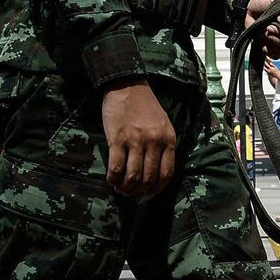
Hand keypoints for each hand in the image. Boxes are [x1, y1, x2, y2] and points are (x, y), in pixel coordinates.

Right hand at [101, 80, 177, 196]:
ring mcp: (136, 140)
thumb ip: (163, 145)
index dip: (157, 189)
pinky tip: (111, 179)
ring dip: (126, 187)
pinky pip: (116, 167)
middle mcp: (154, 142)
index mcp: (168, 139)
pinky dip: (113, 178)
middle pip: (148, 178)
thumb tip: (155, 172)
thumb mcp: (163, 124)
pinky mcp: (117, 139)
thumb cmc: (145, 106)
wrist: (127, 85)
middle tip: (131, 193)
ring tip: (120, 189)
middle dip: (139, 191)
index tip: (149, 194)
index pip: (166, 173)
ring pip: (132, 176)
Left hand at [246, 0, 279, 58]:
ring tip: (264, 31)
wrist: (246, 8)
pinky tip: (262, 39)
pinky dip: (267, 49)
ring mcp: (278, 41)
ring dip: (271, 42)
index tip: (278, 22)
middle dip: (277, 36)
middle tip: (268, 27)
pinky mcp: (270, 47)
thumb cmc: (261, 2)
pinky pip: (274, 55)